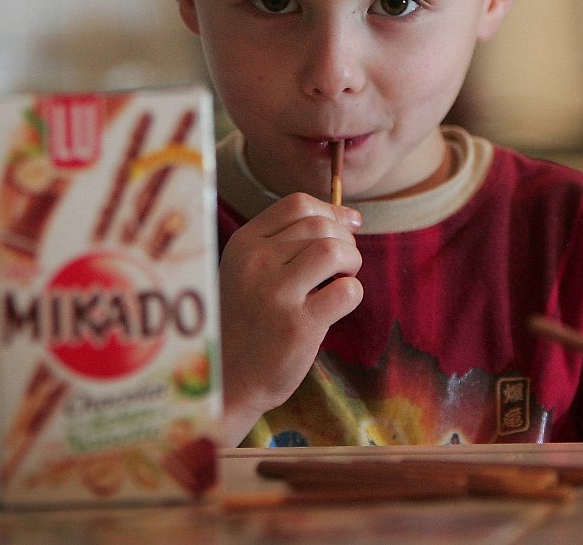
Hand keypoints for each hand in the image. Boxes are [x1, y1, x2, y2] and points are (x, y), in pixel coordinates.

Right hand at [217, 192, 363, 443]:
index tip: (348, 227)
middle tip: (343, 265)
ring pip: (334, 251)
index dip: (331, 211)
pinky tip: (337, 304)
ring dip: (351, 262)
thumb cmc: (250, 318)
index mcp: (244, 244)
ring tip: (341, 280)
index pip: (297, 203)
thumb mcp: (252, 270)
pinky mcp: (297, 326)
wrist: (229, 378)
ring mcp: (275, 294)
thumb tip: (353, 217)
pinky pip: (346, 291)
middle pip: (320, 225)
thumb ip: (292, 240)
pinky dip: (352, 293)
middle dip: (345, 240)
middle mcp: (256, 263)